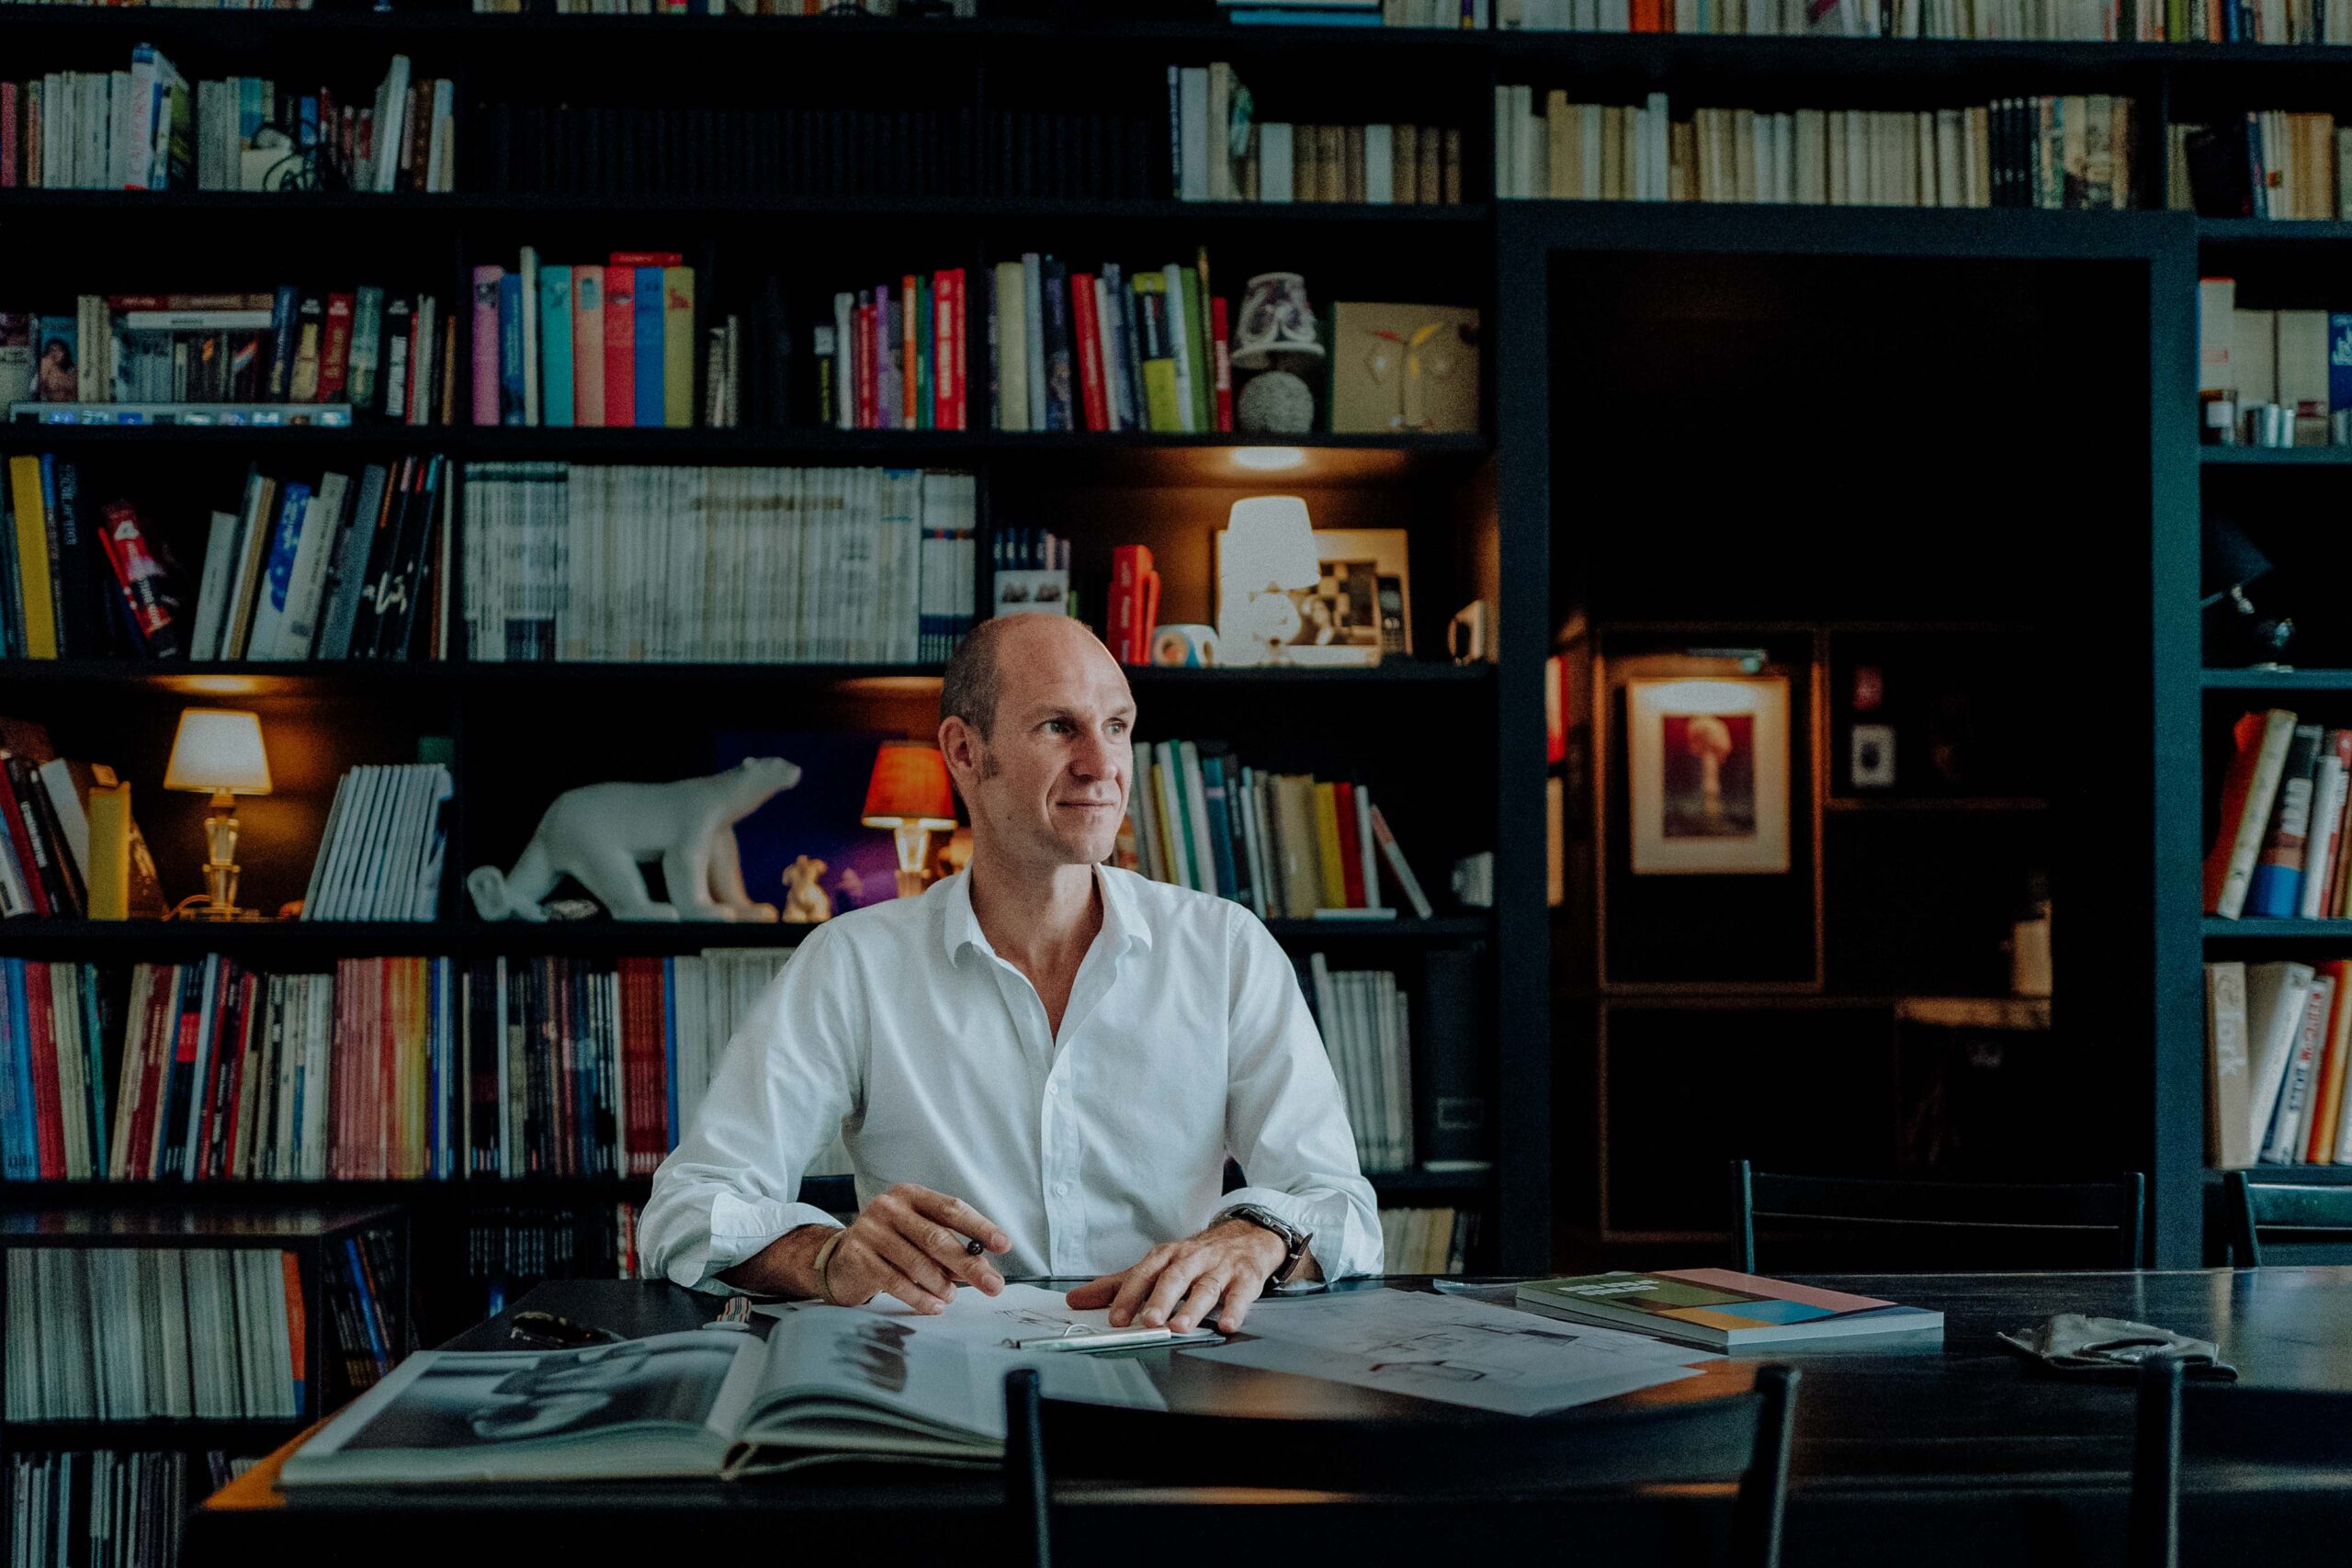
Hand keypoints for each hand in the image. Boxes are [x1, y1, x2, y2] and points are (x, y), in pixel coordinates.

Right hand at [822, 1183, 1011, 1314]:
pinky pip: (896, 1282)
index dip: (980, 1227)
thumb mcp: (918, 1233)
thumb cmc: (891, 1244)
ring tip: (951, 1296)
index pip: (951, 1208)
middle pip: (937, 1237)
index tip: (1003, 1245)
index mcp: (910, 1194)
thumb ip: (947, 1243)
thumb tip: (982, 1266)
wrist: (840, 1258)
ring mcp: (871, 1231)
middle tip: (992, 1284)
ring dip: (942, 1285)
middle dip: (969, 1265)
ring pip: (918, 1263)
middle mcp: (889, 1207)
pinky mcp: (858, 1257)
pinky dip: (920, 1298)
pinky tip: (934, 1306)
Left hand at [1064, 1219, 1288, 1335]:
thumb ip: (1116, 1285)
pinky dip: (1234, 1310)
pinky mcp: (1245, 1278)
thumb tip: (1075, 1300)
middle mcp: (1192, 1259)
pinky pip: (1240, 1294)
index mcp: (1166, 1256)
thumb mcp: (1155, 1266)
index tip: (1116, 1318)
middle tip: (1149, 1321)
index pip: (1144, 1273)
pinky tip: (1227, 1325)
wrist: (1246, 1235)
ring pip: (1206, 1287)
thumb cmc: (1195, 1256)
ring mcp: (1220, 1268)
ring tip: (1180, 1328)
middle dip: (1161, 1299)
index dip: (1129, 1295)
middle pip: (1174, 1277)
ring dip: (1193, 1308)